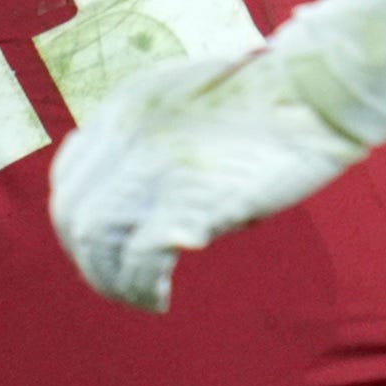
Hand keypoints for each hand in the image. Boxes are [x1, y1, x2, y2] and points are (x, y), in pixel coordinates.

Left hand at [49, 45, 379, 310]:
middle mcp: (126, 133)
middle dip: (88, 256)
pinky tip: (160, 298)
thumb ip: (161, 142)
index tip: (106, 243)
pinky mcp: (185, 199)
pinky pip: (138, 259)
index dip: (78, 217)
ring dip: (111, 278)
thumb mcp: (194, 104)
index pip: (69, 172)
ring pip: (93, 238)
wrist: (316, 87)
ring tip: (142, 298)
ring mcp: (151, 165)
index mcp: (127, 105)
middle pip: (72, 210)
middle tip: (119, 281)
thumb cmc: (275, 98)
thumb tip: (157, 199)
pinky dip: (141, 285)